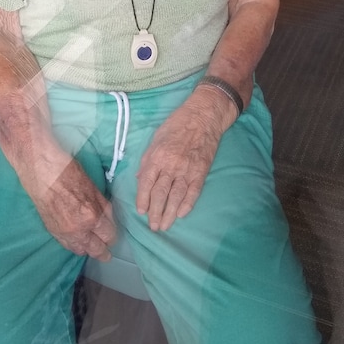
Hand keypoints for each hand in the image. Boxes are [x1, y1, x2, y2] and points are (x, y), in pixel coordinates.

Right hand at [35, 158, 115, 260]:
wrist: (42, 172)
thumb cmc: (69, 173)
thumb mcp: (93, 188)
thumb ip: (103, 207)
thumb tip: (109, 220)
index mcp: (92, 217)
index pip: (108, 235)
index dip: (112, 236)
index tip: (112, 235)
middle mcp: (78, 230)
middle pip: (95, 249)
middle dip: (103, 251)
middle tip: (107, 253)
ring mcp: (64, 233)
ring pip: (80, 250)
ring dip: (88, 249)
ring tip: (93, 248)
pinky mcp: (52, 231)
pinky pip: (67, 245)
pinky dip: (75, 245)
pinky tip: (78, 243)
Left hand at [136, 93, 229, 231]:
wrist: (203, 117)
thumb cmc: (176, 125)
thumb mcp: (156, 139)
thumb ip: (147, 160)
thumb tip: (140, 179)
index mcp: (157, 156)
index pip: (146, 183)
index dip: (143, 199)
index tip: (141, 211)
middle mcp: (171, 165)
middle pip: (160, 194)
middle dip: (155, 212)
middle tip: (153, 226)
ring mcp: (187, 170)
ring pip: (176, 197)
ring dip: (169, 214)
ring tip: (164, 225)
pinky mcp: (201, 172)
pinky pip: (193, 192)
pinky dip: (187, 205)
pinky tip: (181, 214)